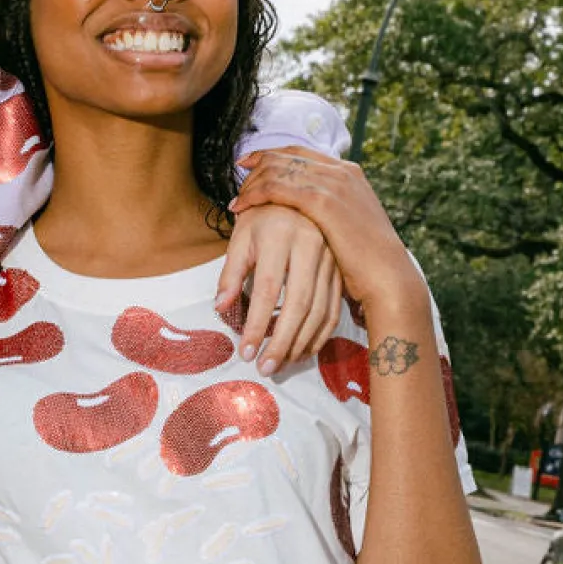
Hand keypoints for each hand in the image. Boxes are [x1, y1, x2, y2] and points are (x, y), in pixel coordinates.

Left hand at [214, 181, 344, 369]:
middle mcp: (311, 245)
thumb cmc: (263, 218)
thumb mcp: (241, 238)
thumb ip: (230, 273)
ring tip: (281, 364)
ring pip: (320, 309)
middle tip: (265, 368)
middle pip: (298, 304)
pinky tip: (304, 350)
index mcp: (280, 236)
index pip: (267, 288)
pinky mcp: (341, 269)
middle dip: (281, 342)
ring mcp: (331, 258)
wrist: (299, 195)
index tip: (246, 352)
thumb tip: (221, 308)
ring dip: (301, 343)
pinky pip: (334, 307)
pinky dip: (320, 333)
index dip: (257, 323)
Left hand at [232, 148, 424, 325]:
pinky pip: (277, 188)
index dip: (270, 155)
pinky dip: (254, 194)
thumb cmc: (366, 261)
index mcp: (348, 173)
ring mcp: (333, 183)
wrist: (387, 275)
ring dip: (252, 182)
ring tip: (237, 201)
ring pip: (277, 169)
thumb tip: (305, 217)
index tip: (248, 164)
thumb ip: (328, 213)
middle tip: (237, 182)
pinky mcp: (323, 202)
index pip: (299, 153)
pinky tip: (241, 207)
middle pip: (285, 156)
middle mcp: (341, 171)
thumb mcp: (347, 227)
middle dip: (256, 167)